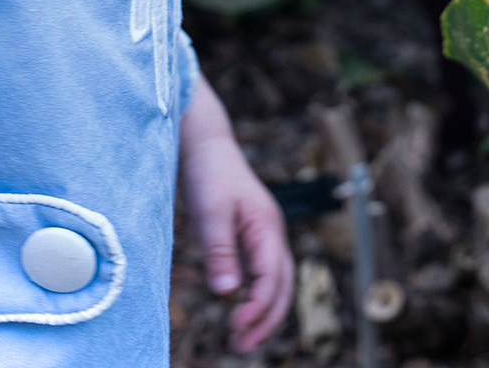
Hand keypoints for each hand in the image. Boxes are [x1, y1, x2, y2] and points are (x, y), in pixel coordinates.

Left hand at [178, 76, 293, 352]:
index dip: (258, 307)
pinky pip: (264, 273)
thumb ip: (219, 251)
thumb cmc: (208, 173)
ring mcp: (265, 233)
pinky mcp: (252, 235)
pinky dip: (257, 296)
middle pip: (283, 285)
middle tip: (241, 346)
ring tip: (241, 338)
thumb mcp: (209, 212)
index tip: (235, 326)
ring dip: (264, 312)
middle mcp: (272, 231)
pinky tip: (239, 310)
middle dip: (267, 319)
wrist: (205, 143)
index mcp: (267, 225)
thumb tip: (227, 294)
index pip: (272, 277)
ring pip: (277, 281)